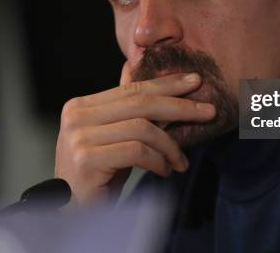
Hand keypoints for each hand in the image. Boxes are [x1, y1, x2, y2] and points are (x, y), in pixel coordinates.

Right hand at [54, 62, 215, 205]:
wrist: (70, 212)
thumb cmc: (97, 174)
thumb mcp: (110, 136)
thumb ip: (121, 107)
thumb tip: (131, 68)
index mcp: (81, 106)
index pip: (132, 89)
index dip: (166, 84)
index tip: (195, 81)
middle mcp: (76, 117)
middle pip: (140, 104)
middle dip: (180, 107)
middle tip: (209, 111)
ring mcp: (79, 137)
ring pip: (142, 128)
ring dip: (170, 145)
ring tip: (181, 161)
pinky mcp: (87, 159)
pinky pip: (137, 152)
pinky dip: (158, 161)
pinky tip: (166, 171)